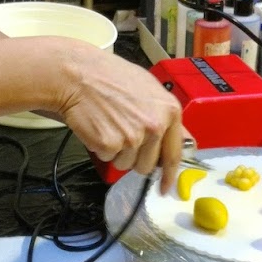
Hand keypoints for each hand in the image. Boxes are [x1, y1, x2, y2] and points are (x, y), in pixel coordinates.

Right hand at [43, 40, 183, 192]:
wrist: (78, 75)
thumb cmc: (110, 78)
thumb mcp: (149, 90)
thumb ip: (166, 117)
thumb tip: (182, 141)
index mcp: (170, 111)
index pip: (174, 154)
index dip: (169, 175)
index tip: (165, 187)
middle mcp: (155, 126)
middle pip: (147, 165)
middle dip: (134, 158)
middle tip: (121, 135)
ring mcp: (133, 137)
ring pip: (126, 164)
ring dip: (116, 152)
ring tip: (109, 125)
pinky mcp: (110, 144)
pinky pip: (108, 157)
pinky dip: (100, 147)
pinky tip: (99, 126)